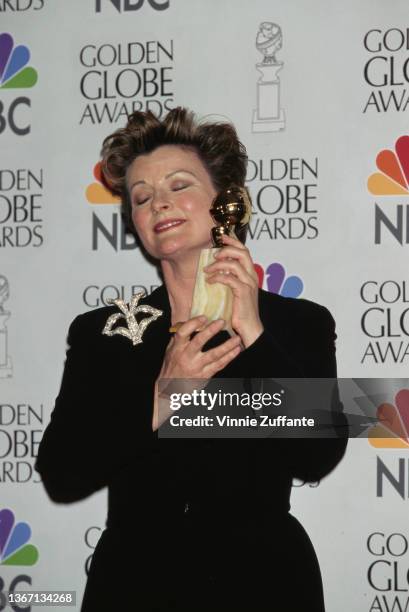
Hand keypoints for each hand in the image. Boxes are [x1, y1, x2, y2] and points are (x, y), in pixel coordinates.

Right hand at [152, 315, 241, 430]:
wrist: (170, 388)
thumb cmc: (171, 366)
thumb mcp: (170, 350)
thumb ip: (180, 338)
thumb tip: (190, 322)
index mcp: (177, 348)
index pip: (183, 333)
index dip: (193, 324)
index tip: (203, 317)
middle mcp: (186, 357)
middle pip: (199, 341)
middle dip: (211, 331)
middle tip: (222, 322)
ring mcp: (196, 367)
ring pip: (214, 355)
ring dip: (227, 346)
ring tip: (237, 338)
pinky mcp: (205, 375)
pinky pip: (219, 365)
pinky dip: (229, 357)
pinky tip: (236, 350)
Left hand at [204, 234, 263, 347]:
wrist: (249, 327)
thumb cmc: (240, 311)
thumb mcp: (235, 291)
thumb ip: (229, 279)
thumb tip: (215, 269)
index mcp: (251, 274)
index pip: (245, 251)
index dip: (233, 241)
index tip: (222, 237)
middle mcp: (252, 276)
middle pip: (242, 252)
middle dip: (226, 249)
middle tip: (213, 255)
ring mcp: (249, 283)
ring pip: (234, 264)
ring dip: (217, 265)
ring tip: (207, 270)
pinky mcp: (243, 292)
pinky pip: (229, 278)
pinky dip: (217, 277)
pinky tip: (209, 281)